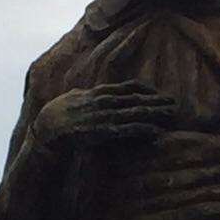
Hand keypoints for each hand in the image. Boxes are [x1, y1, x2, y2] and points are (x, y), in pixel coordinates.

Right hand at [32, 80, 176, 152]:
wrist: (45, 132)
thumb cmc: (55, 117)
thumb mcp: (71, 99)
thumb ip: (84, 95)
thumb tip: (89, 91)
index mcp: (95, 93)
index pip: (124, 87)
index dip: (142, 90)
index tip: (156, 92)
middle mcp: (101, 101)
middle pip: (134, 99)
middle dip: (155, 101)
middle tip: (173, 102)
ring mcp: (102, 116)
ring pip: (134, 113)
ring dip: (154, 113)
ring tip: (171, 115)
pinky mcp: (101, 131)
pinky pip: (127, 130)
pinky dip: (142, 129)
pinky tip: (156, 131)